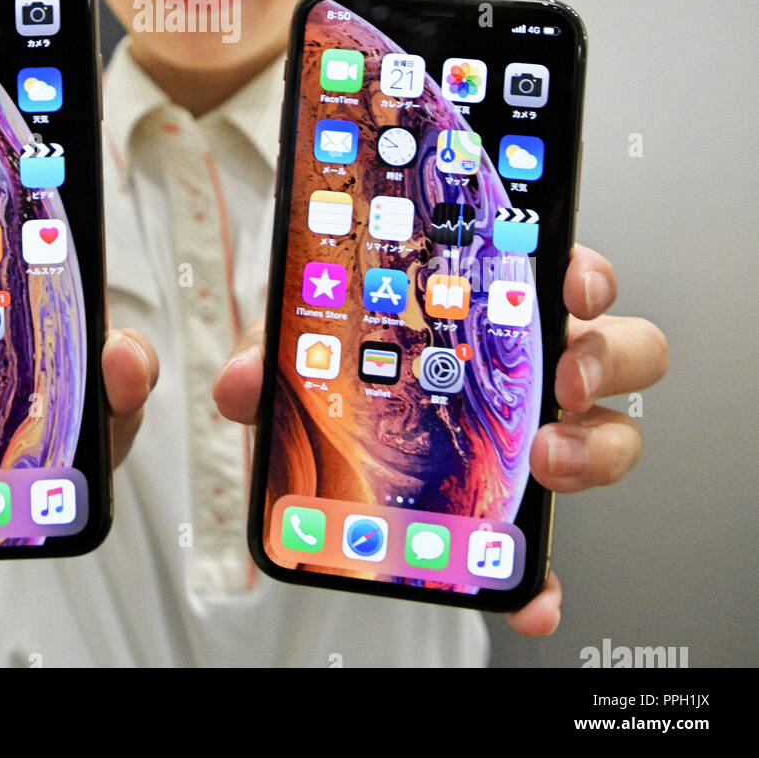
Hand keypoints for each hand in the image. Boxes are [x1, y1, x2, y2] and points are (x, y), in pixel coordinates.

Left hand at [212, 243, 667, 635]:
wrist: (320, 451)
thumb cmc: (340, 365)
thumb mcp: (304, 340)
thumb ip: (276, 347)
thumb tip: (244, 382)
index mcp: (495, 303)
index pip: (563, 271)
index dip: (584, 273)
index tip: (571, 287)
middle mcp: (533, 366)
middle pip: (620, 346)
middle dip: (605, 358)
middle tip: (564, 378)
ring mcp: (538, 435)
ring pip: (614, 433)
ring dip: (595, 449)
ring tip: (547, 463)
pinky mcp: (518, 511)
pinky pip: (552, 547)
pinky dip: (545, 574)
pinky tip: (528, 593)